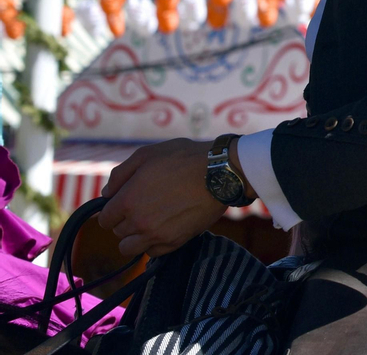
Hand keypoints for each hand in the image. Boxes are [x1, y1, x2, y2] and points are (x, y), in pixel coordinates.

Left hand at [98, 139, 226, 258]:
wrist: (220, 173)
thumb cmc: (184, 159)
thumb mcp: (147, 155)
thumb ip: (120, 174)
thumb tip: (107, 193)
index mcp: (127, 200)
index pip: (104, 219)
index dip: (113, 209)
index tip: (125, 202)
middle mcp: (138, 221)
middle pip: (117, 232)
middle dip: (126, 220)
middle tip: (144, 206)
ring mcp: (156, 234)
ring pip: (129, 248)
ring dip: (135, 237)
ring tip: (149, 223)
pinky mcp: (174, 242)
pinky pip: (152, 252)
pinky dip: (153, 244)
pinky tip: (163, 228)